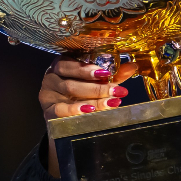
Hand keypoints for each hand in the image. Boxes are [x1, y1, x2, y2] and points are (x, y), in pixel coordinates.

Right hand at [39, 57, 137, 176]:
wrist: (65, 118)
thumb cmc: (81, 93)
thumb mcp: (96, 82)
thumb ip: (112, 75)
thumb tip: (132, 66)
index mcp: (62, 64)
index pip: (72, 63)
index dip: (89, 68)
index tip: (107, 73)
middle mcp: (52, 77)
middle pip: (74, 80)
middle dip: (98, 86)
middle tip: (117, 90)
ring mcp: (48, 94)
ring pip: (70, 93)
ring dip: (93, 98)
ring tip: (112, 102)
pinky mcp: (48, 111)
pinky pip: (60, 110)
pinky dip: (75, 110)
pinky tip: (90, 111)